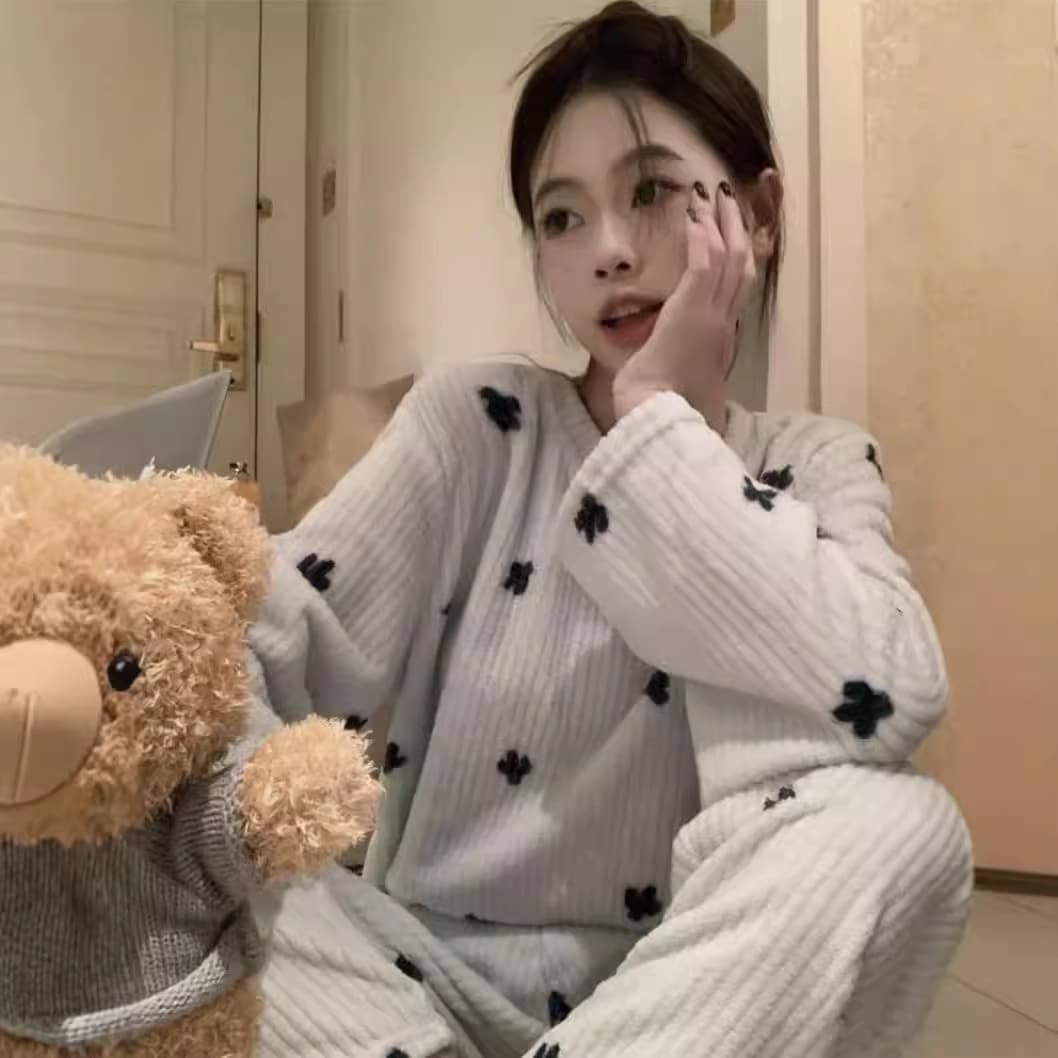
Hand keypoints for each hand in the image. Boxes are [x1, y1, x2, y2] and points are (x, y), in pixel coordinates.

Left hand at [612, 181, 756, 431]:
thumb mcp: (673, 384)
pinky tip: (695, 214)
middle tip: (732, 199)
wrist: (659, 420)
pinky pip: (704, 264)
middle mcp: (723, 325)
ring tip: (716, 194)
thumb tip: (658, 365)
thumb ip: (674, 368)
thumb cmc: (661, 410)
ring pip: (729, 258)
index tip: (733, 233)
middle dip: (738, 229)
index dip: (737, 258)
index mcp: (719, 341)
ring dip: (723, 222)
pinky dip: (702, 236)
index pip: (734, 289)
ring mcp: (712, 317)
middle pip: (741, 265)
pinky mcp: (693, 312)